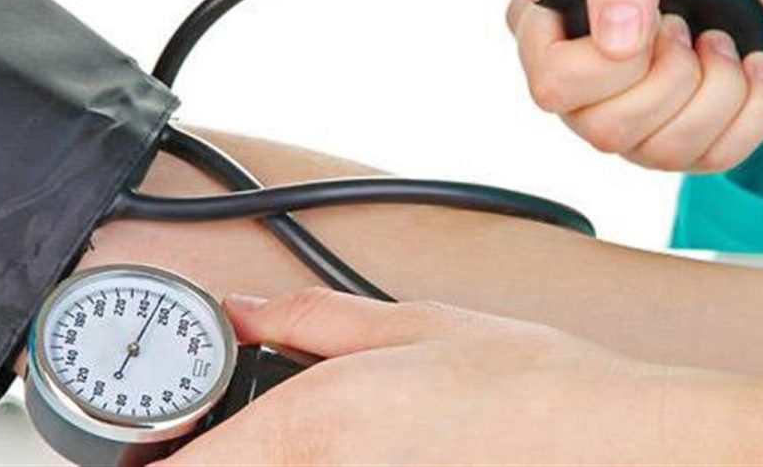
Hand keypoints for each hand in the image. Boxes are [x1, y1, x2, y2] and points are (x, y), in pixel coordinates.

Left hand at [158, 288, 655, 464]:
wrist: (612, 441)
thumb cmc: (527, 385)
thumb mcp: (410, 324)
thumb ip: (307, 318)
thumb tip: (244, 310)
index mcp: (315, 429)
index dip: (150, 459)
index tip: (153, 443)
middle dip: (210, 459)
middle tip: (222, 433)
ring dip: (262, 463)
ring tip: (316, 435)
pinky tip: (361, 451)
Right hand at [507, 0, 762, 171]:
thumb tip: (615, 40)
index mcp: (552, 33)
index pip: (552, 86)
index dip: (609, 65)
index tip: (654, 19)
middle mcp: (582, 88)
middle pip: (607, 131)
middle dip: (671, 76)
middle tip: (686, 26)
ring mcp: (630, 122)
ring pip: (662, 152)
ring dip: (716, 88)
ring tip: (719, 41)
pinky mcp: (682, 141)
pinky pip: (714, 158)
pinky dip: (753, 108)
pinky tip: (750, 66)